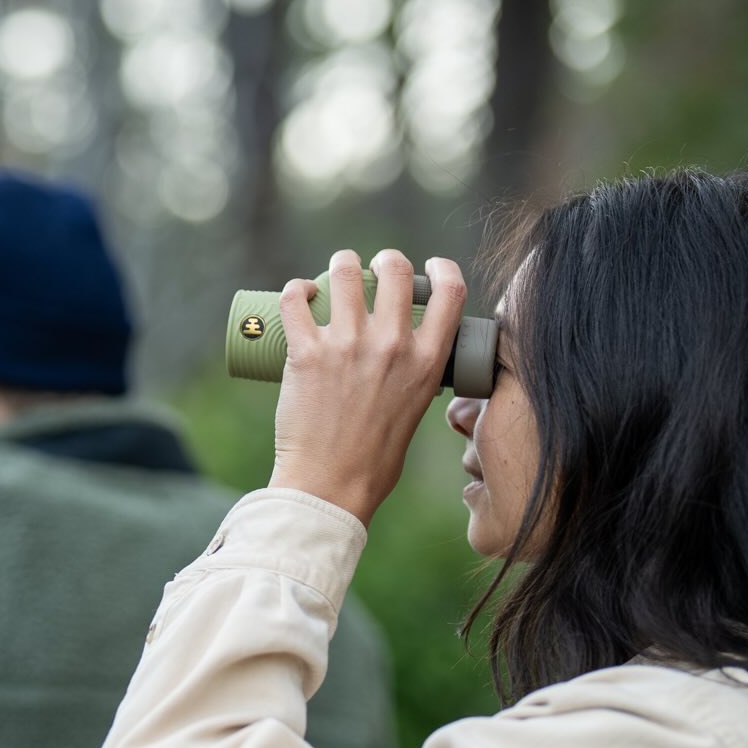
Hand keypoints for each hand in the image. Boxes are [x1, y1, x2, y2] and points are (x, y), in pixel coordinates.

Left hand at [268, 249, 464, 525]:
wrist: (331, 487)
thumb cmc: (374, 461)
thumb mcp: (415, 411)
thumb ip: (414, 379)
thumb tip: (401, 363)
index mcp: (428, 361)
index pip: (451, 291)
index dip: (441, 268)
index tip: (428, 267)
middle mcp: (392, 345)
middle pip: (396, 270)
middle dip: (385, 260)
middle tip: (373, 267)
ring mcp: (348, 345)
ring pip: (344, 272)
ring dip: (340, 264)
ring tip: (335, 273)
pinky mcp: (306, 353)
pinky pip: (297, 298)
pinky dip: (298, 290)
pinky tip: (300, 293)